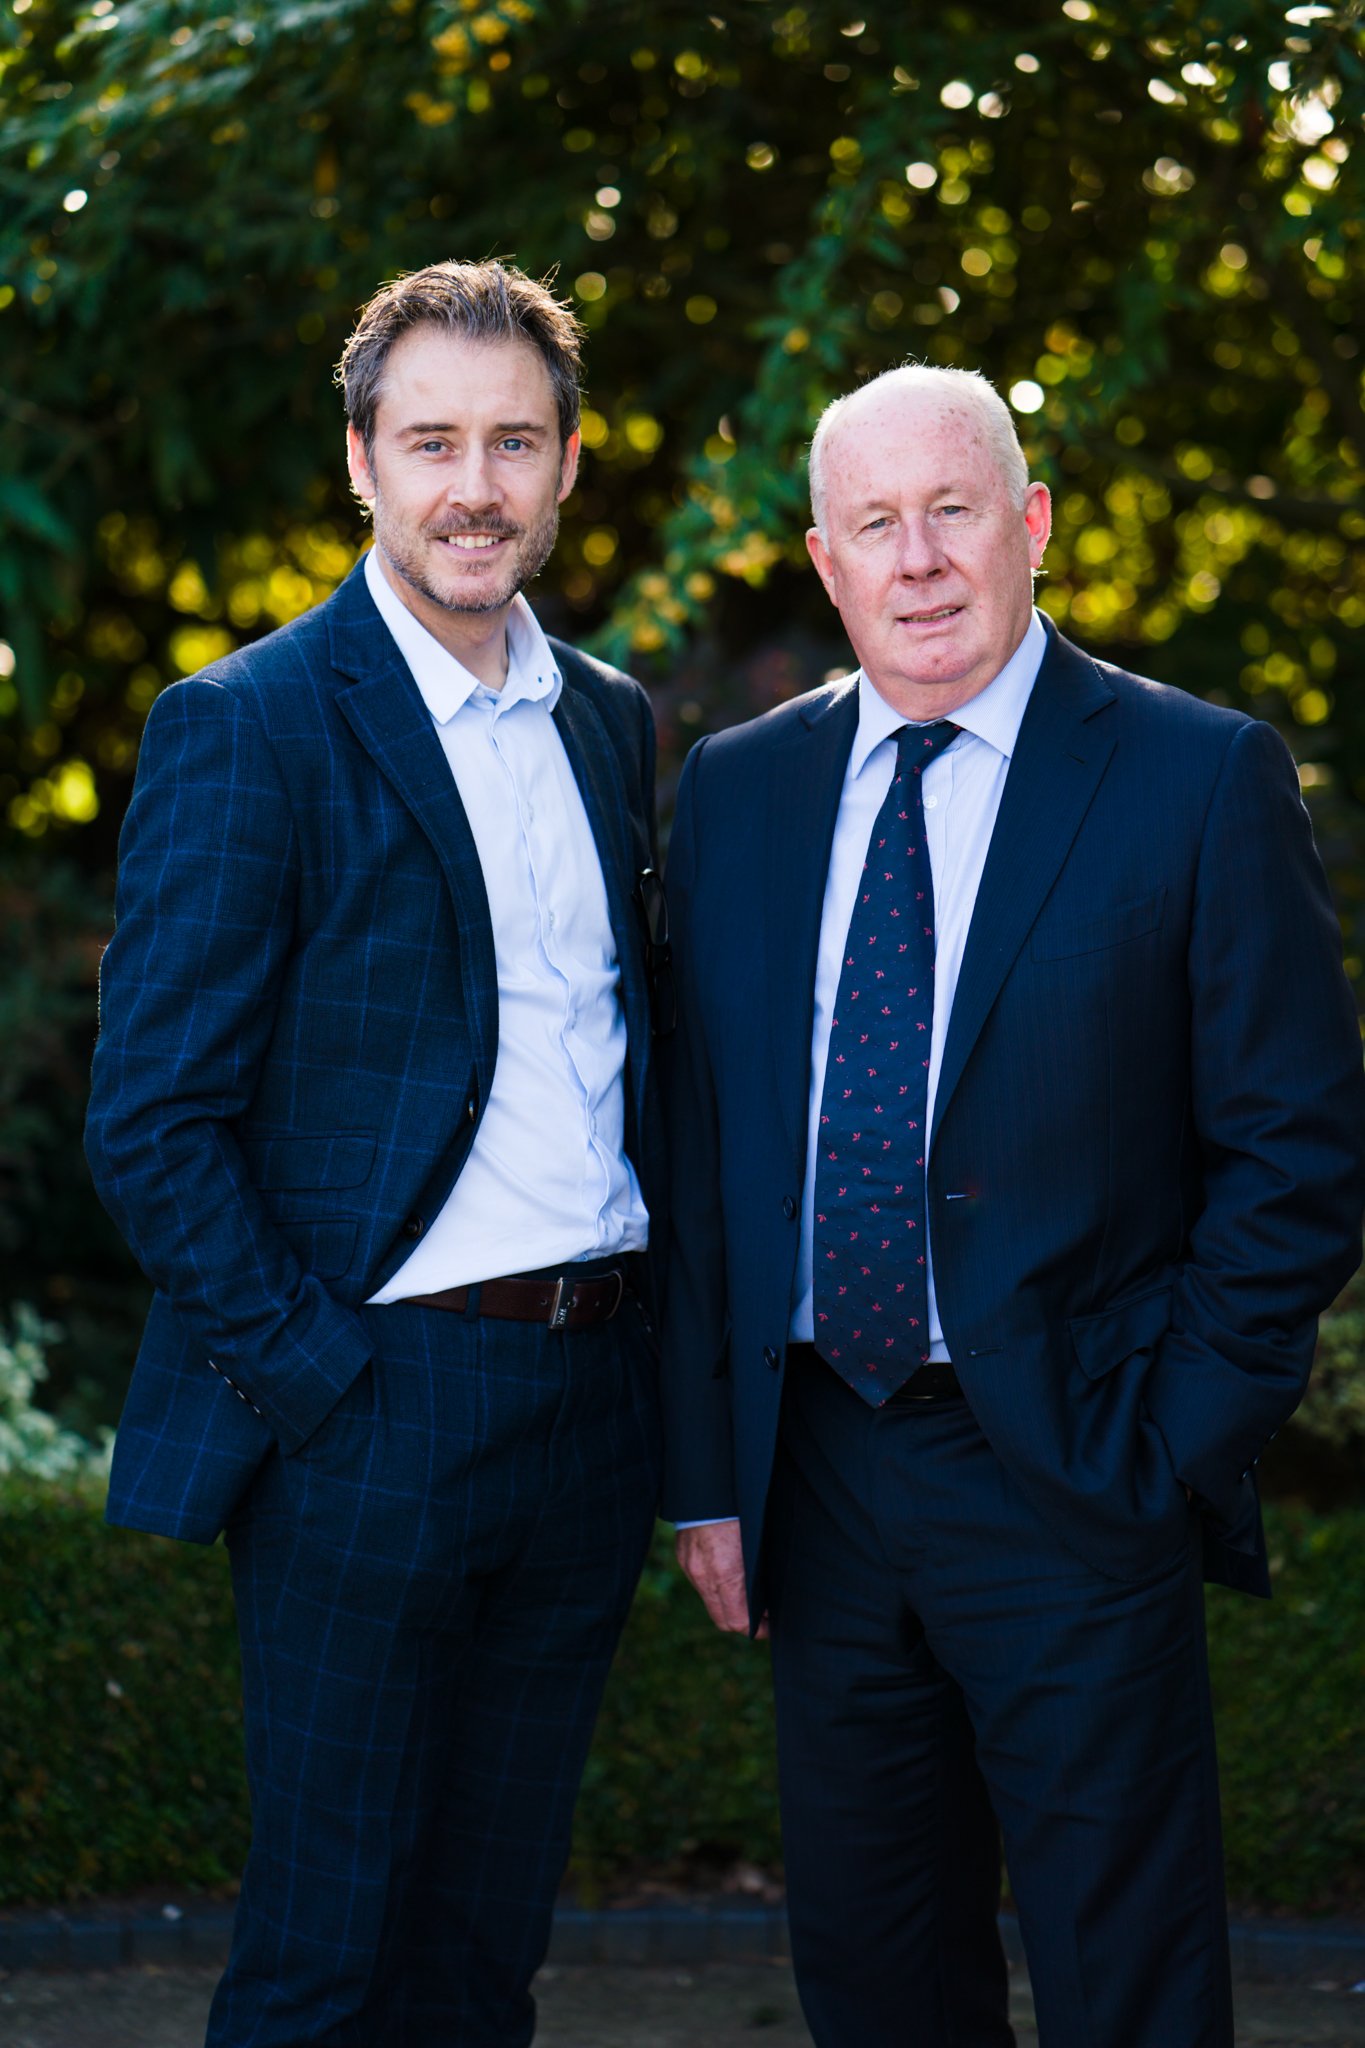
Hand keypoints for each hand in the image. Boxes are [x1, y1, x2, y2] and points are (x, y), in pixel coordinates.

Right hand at [676, 1520, 767, 1637]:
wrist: (709, 1486)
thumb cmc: (742, 1509)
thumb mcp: (757, 1544)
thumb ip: (758, 1573)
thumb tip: (767, 1596)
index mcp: (725, 1574)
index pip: (737, 1621)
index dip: (756, 1629)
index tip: (770, 1625)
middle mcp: (703, 1575)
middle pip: (722, 1619)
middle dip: (743, 1623)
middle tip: (764, 1617)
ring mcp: (690, 1566)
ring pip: (710, 1601)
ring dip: (729, 1604)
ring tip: (749, 1596)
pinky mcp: (683, 1556)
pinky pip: (701, 1582)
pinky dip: (716, 1586)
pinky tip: (730, 1574)